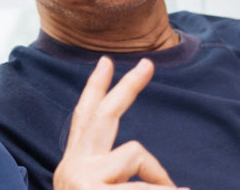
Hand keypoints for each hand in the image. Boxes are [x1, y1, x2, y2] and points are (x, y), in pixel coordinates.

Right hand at [53, 57, 184, 189]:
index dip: (94, 89)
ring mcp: (80, 177)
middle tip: (147, 64)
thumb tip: (165, 182)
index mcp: (76, 165)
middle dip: (125, 88)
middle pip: (102, 116)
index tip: (106, 62)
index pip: (84, 121)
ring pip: (135, 154)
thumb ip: (118, 179)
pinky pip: (142, 187)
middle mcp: (73, 167)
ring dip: (159, 177)